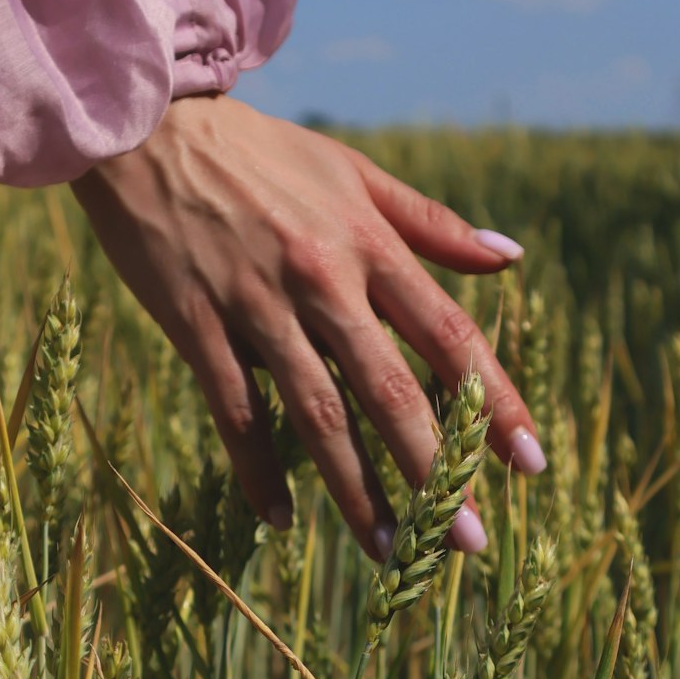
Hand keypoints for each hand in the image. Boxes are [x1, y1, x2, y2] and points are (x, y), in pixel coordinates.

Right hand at [70, 94, 544, 560]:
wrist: (150, 126)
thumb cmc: (261, 152)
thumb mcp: (354, 174)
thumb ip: (432, 224)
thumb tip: (510, 260)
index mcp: (368, 243)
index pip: (448, 334)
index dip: (494, 400)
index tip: (529, 464)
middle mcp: (323, 279)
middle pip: (390, 389)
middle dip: (436, 469)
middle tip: (472, 541)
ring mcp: (257, 305)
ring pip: (317, 414)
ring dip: (357, 491)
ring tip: (391, 552)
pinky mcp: (196, 323)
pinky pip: (235, 410)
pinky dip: (258, 468)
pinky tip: (281, 519)